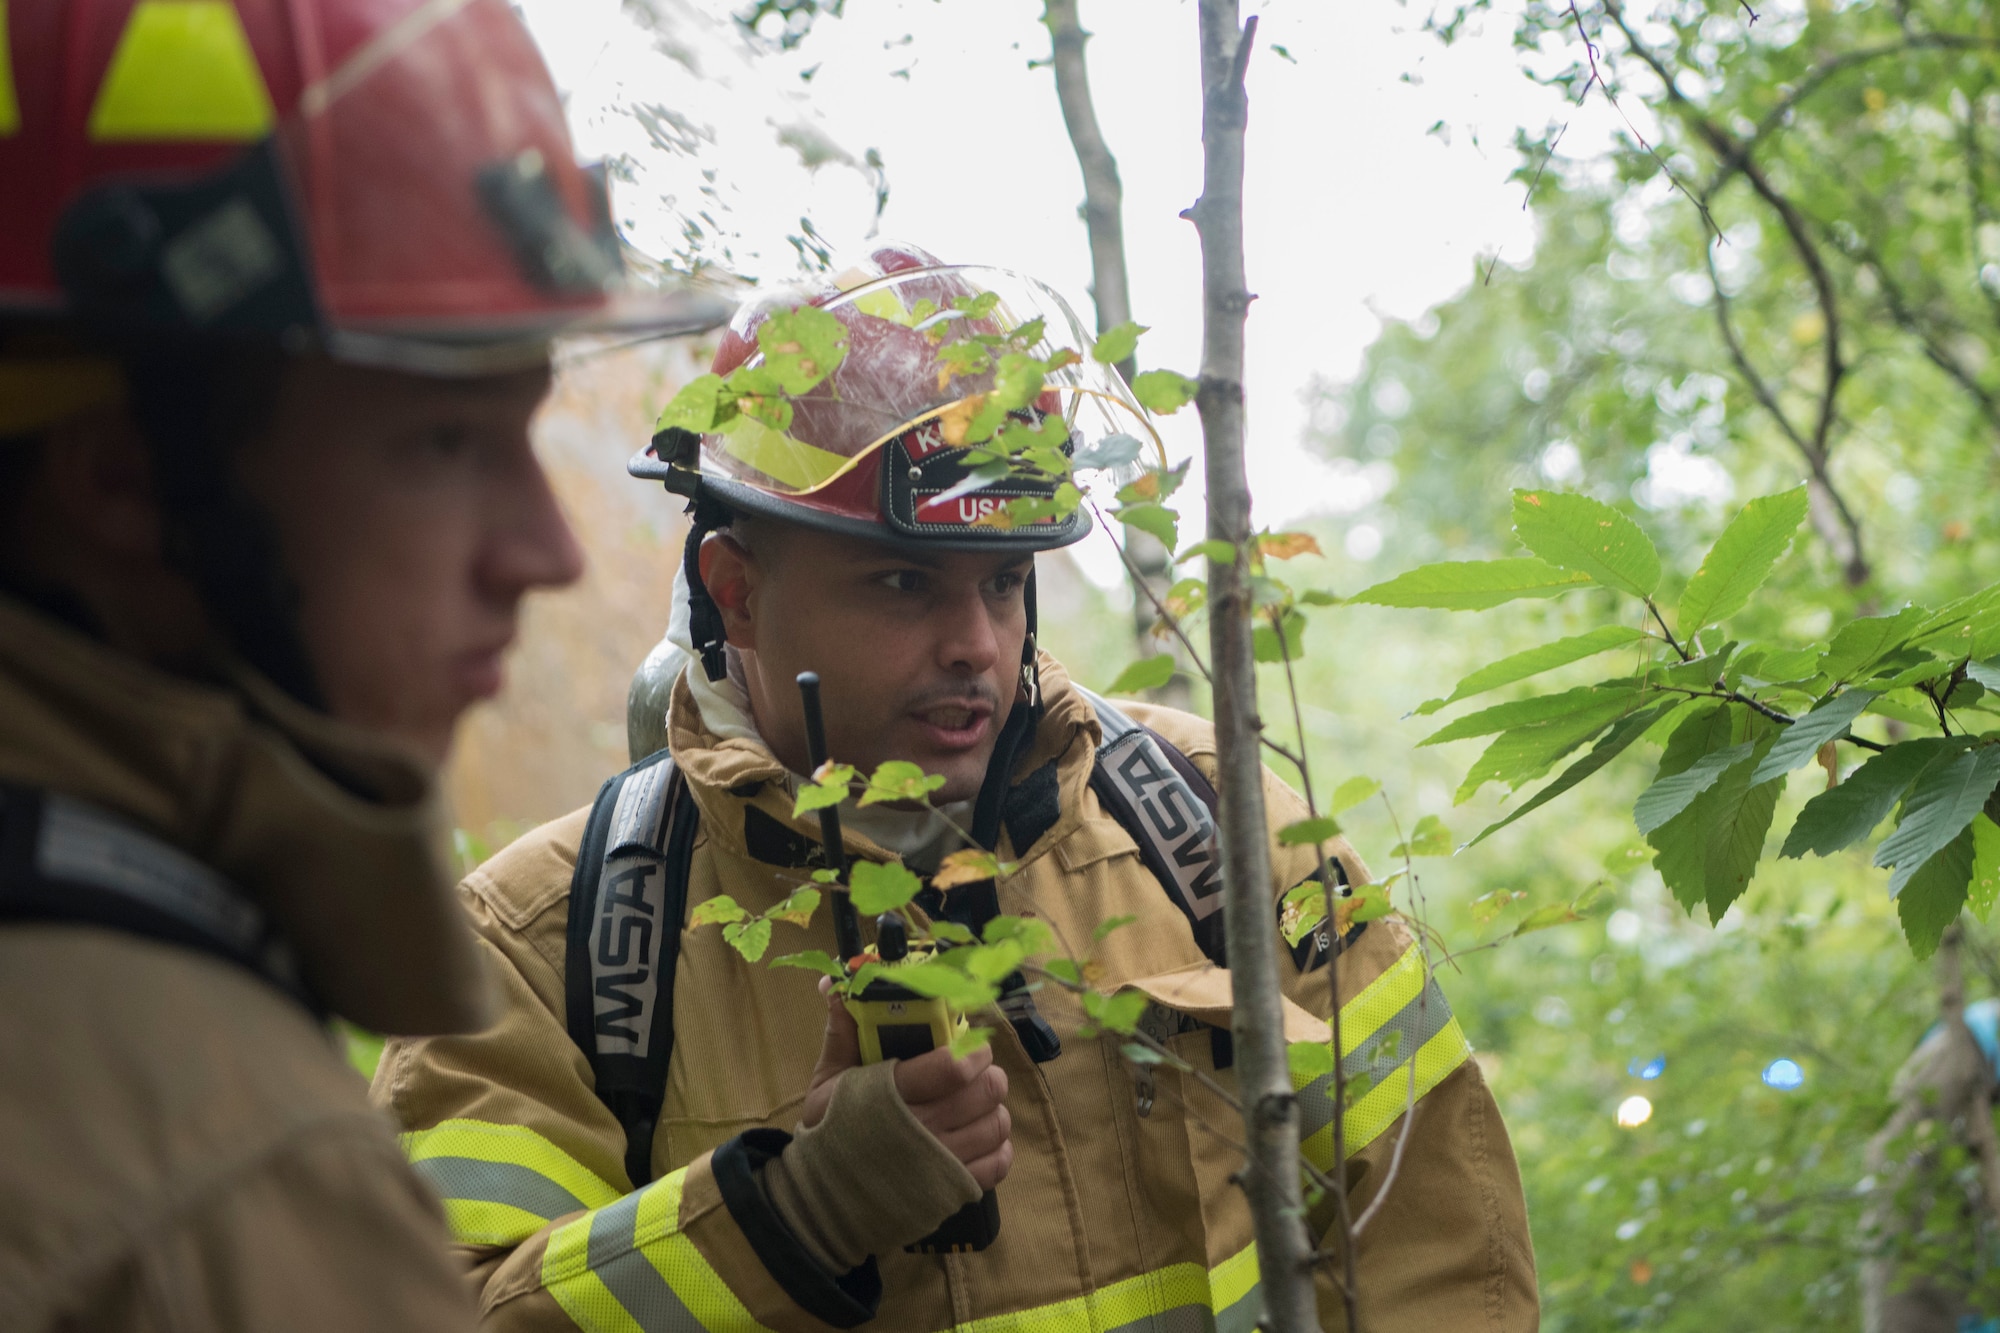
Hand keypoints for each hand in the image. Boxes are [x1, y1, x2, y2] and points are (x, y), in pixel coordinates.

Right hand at [800, 980, 1013, 1190]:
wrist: (825, 1196)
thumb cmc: (830, 1129)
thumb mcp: (828, 1079)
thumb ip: (842, 1030)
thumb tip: (836, 983)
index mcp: (893, 1095)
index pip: (955, 1067)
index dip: (973, 1049)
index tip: (969, 1044)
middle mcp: (924, 1131)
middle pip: (985, 1090)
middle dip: (986, 1073)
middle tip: (974, 1069)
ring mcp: (943, 1165)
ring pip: (997, 1122)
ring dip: (992, 1106)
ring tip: (976, 1100)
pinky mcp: (955, 1190)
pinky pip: (999, 1162)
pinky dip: (997, 1145)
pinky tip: (978, 1134)